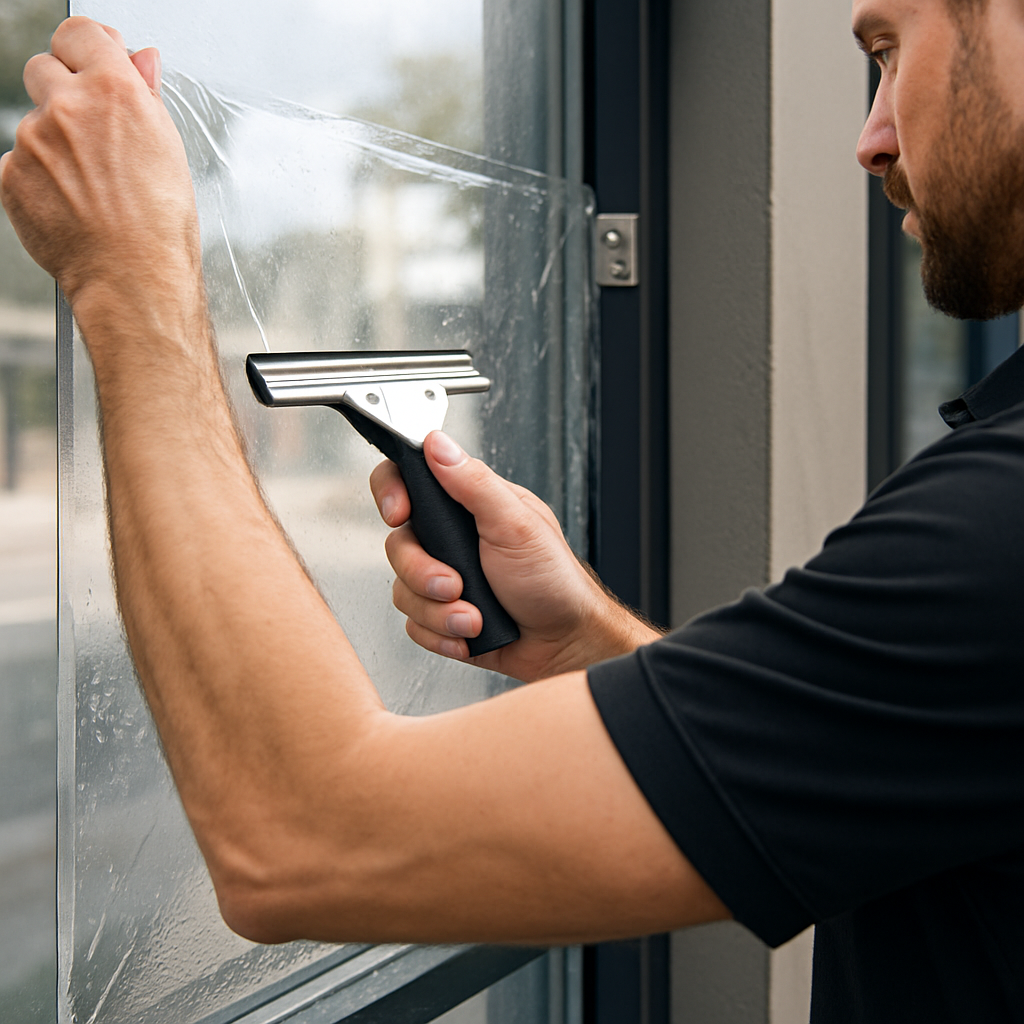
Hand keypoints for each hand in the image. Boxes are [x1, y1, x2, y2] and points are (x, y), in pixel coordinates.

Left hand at [0, 18, 202, 351]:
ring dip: (53, 144)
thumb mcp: (168, 151)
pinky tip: (70, 204)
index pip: (80, 34)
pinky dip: (39, 180)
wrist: (133, 278)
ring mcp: (32, 140)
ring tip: (89, 187)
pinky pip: (18, 163)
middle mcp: (67, 108)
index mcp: (114, 93)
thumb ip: (145, 95)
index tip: (91, 64)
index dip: (86, 49)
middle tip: (89, 134)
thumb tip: (140, 61)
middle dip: (62, 91)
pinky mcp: (10, 174)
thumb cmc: (161, 226)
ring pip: (33, 124)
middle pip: (43, 68)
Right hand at [370, 431, 660, 680]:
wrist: (563, 643)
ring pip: (403, 591)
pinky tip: (469, 634)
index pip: (410, 480)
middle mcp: (451, 539)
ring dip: (439, 612)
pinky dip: (441, 634)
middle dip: (423, 573)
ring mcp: (444, 578)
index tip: (399, 514)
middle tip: (456, 585)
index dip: (392, 493)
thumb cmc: (554, 581)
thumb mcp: (516, 524)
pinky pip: (414, 625)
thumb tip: (437, 444)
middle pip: (398, 545)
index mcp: (469, 505)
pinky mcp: (441, 615)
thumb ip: (474, 483)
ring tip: (474, 617)